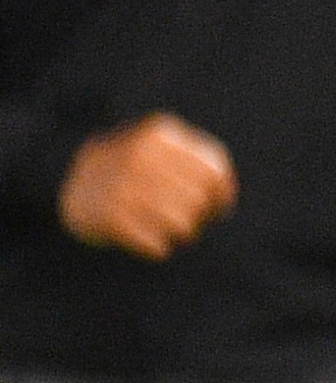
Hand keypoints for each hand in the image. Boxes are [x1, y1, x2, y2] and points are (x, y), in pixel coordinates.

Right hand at [58, 113, 235, 258]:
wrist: (62, 179)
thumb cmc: (131, 168)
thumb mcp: (160, 149)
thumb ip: (198, 163)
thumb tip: (225, 198)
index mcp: (159, 133)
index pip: (214, 171)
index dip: (223, 195)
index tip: (219, 208)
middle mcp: (140, 155)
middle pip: (199, 200)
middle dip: (201, 217)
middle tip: (190, 222)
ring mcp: (122, 185)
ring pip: (182, 224)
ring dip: (181, 233)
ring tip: (170, 231)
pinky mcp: (108, 217)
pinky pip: (156, 245)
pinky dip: (158, 248)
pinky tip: (150, 242)